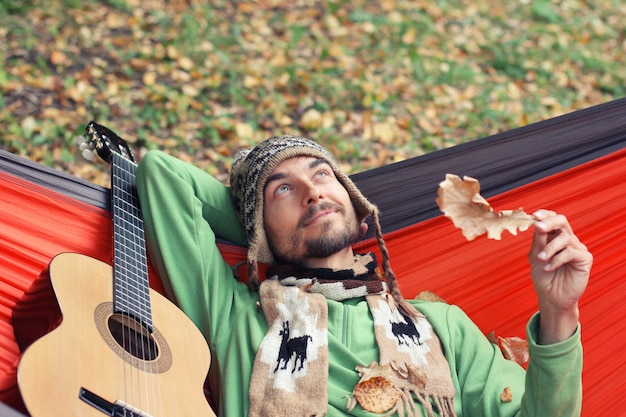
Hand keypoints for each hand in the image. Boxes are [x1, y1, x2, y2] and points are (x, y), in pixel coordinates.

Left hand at [529, 210, 592, 343]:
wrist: (551, 297)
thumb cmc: (543, 277)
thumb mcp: (535, 256)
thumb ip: (538, 241)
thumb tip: (537, 224)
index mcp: (554, 236)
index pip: (552, 219)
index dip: (545, 215)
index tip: (534, 216)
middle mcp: (567, 239)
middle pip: (562, 221)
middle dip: (550, 223)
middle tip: (539, 228)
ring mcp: (576, 248)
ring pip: (564, 238)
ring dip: (550, 248)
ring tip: (540, 259)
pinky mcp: (584, 259)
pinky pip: (570, 252)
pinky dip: (556, 259)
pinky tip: (548, 268)